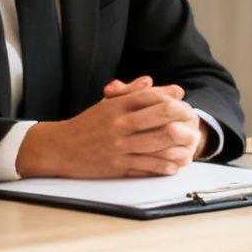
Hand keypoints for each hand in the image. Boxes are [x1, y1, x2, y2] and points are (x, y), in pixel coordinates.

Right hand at [17, 77, 204, 177]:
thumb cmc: (87, 125)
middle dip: (183, 121)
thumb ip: (133, 92)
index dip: (173, 100)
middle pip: (162, 118)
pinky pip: (149, 167)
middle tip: (193, 124)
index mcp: (116, 106)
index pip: (152, 97)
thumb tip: (157, 84)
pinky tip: (176, 165)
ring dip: (180, 146)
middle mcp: (119, 125)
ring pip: (160, 144)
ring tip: (191, 146)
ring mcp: (119, 147)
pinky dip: (166, 166)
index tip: (185, 105)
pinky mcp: (118, 167)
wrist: (59, 149)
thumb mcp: (107, 104)